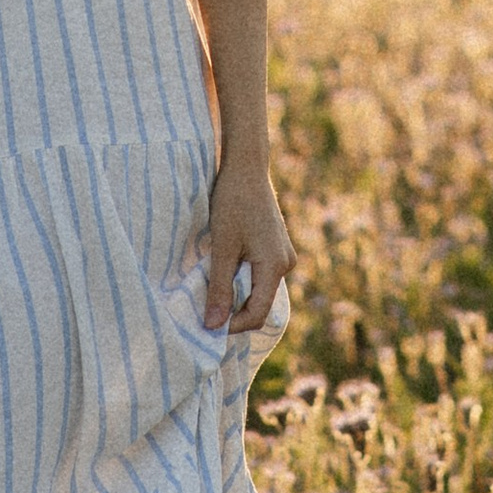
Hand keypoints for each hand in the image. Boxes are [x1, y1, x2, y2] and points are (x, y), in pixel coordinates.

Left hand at [202, 163, 292, 335]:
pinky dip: (243, 280)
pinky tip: (224, 273)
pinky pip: (261, 275)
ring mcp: (283, 254)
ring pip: (260, 289)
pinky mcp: (276, 247)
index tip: (208, 326)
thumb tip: (214, 326)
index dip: (233, 325)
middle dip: (235, 312)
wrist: (246, 167)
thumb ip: (219, 287)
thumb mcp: (222, 246)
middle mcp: (286, 263)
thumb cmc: (232, 202)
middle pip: (261, 303)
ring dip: (238, 295)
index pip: (258, 313)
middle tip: (207, 311)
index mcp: (275, 266)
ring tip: (213, 292)